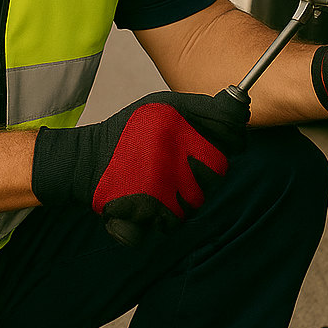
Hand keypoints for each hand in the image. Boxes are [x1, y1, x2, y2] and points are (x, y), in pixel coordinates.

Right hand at [31, 89, 249, 244]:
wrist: (84, 161)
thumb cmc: (129, 134)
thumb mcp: (164, 106)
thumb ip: (204, 108)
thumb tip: (243, 108)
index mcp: (176, 121)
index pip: (231, 135)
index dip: (233, 141)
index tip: (226, 145)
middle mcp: (171, 150)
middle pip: (217, 173)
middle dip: (206, 173)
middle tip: (180, 167)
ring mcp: (162, 182)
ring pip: (198, 201)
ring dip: (184, 197)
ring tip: (160, 182)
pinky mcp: (149, 209)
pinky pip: (174, 221)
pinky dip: (164, 217)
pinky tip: (148, 200)